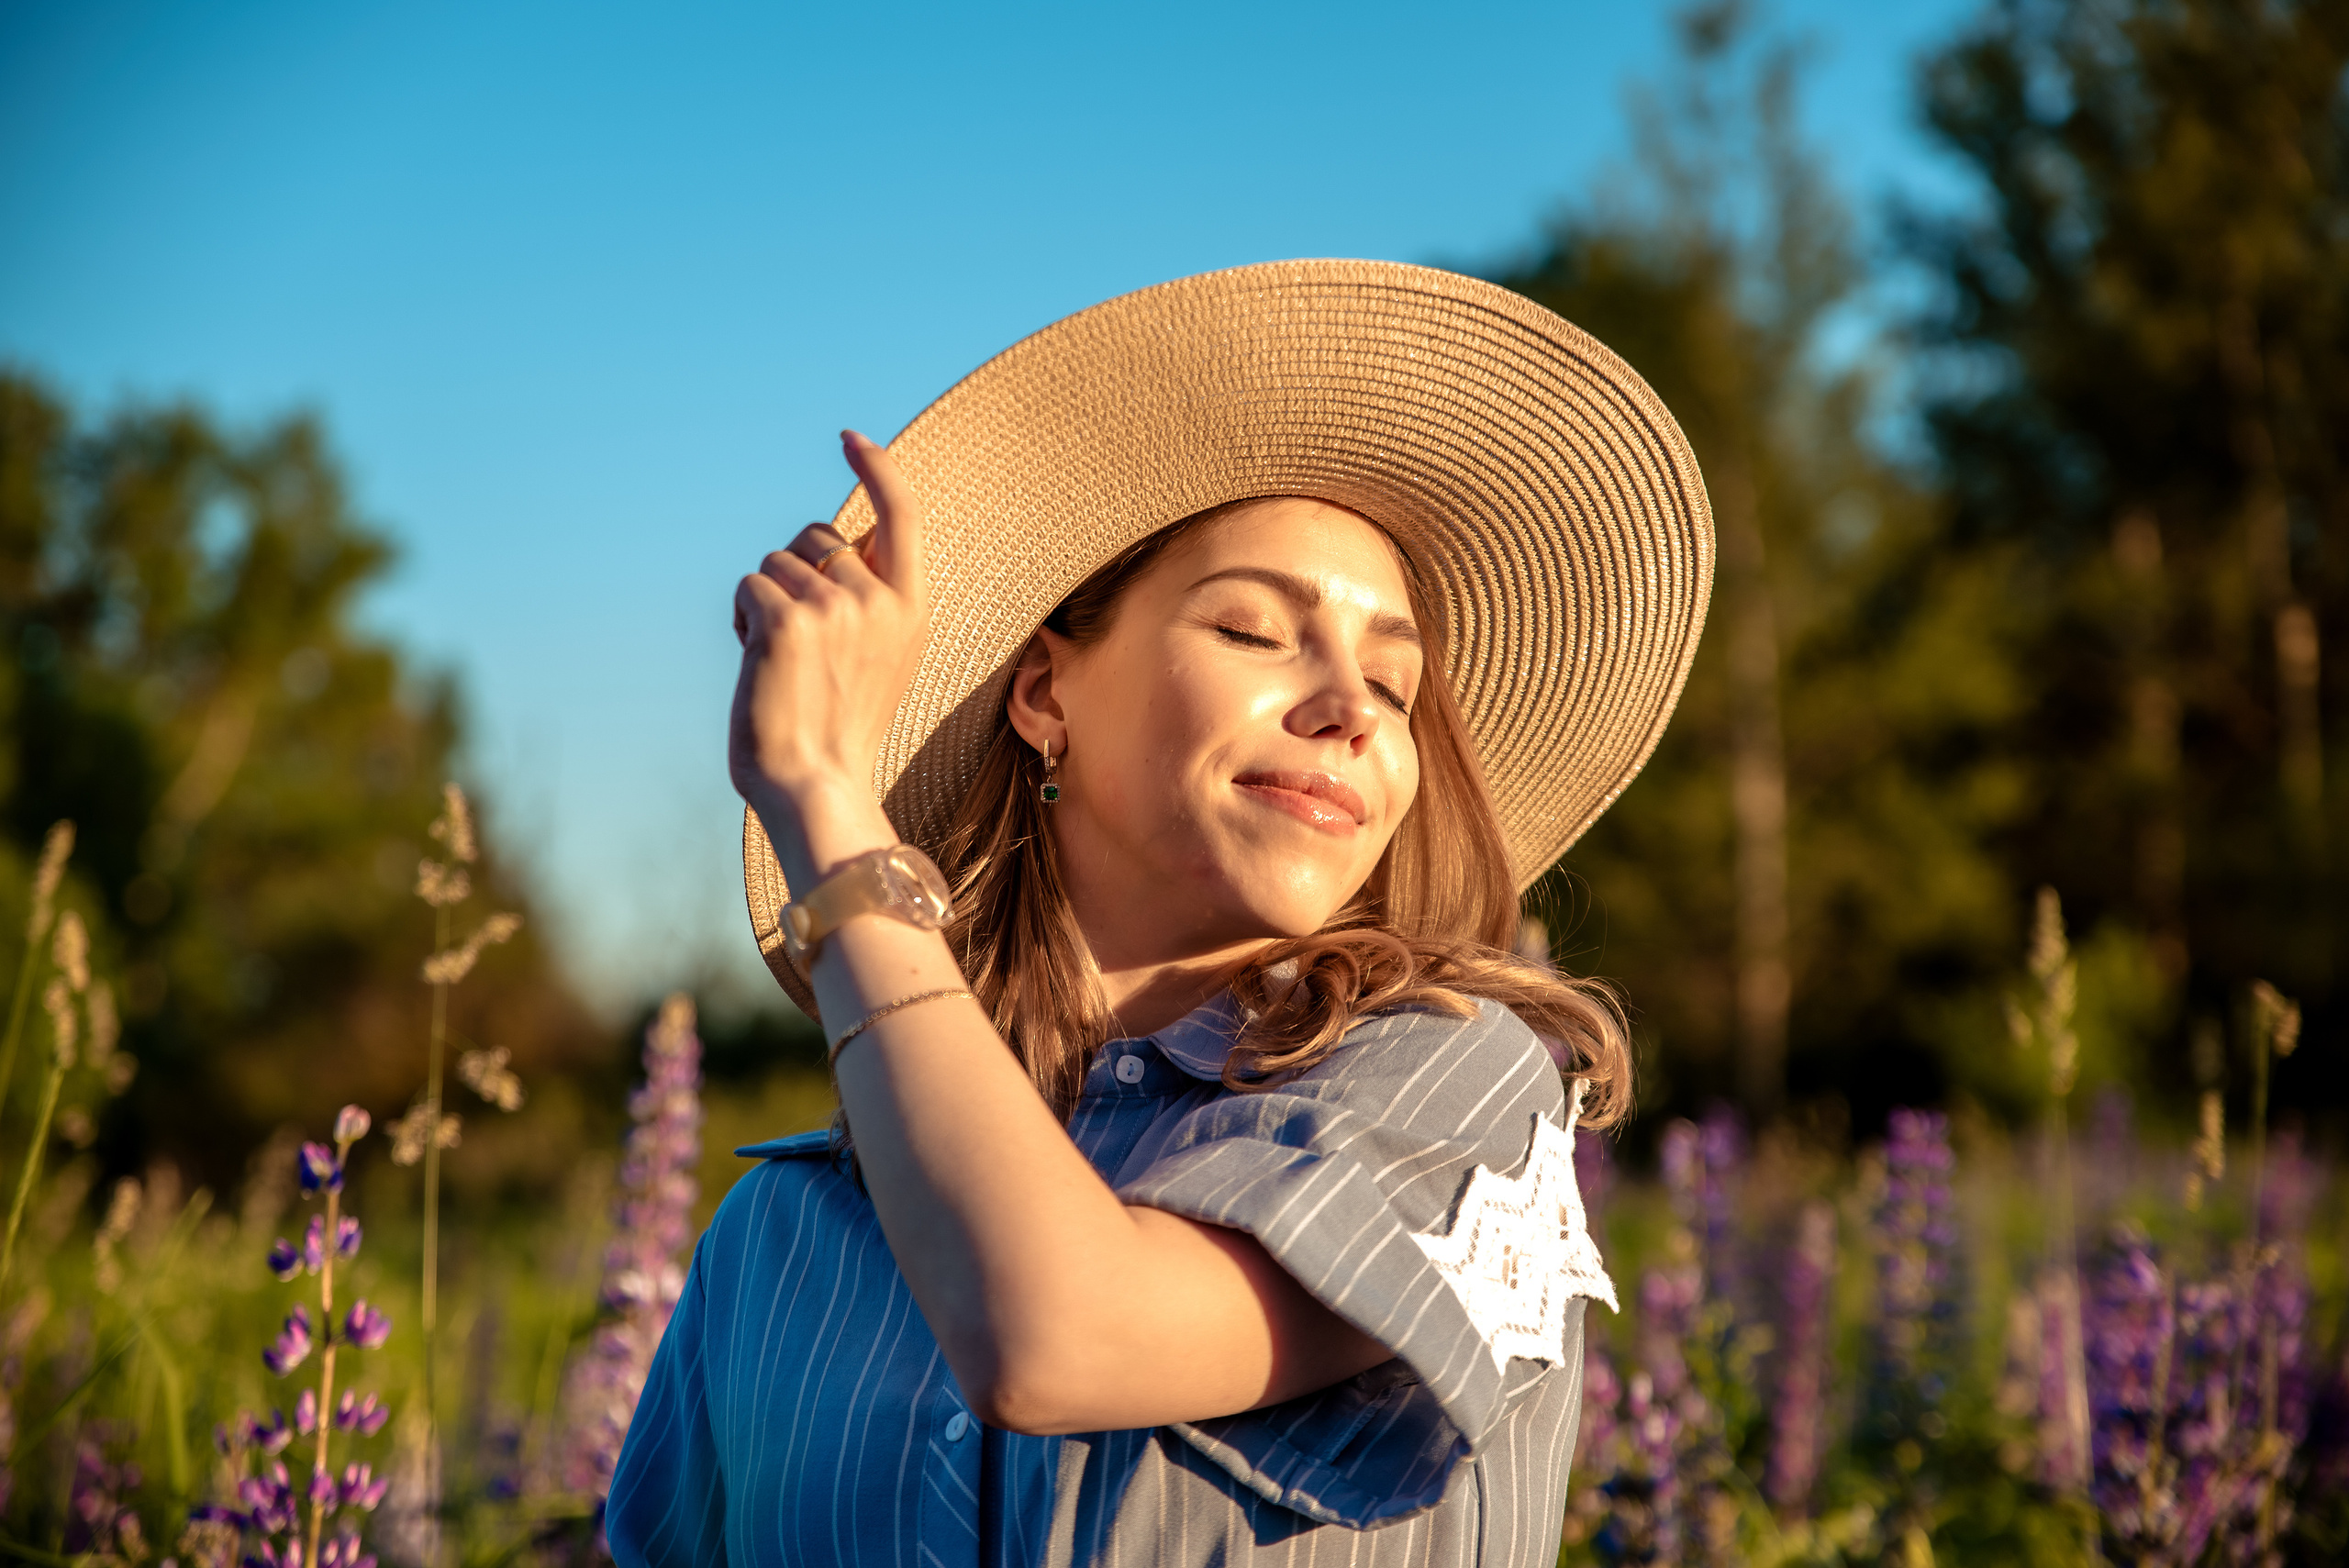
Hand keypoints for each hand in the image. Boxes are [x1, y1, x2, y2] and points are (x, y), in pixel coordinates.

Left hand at [729, 431, 929, 884]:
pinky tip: (757, 665)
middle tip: (798, 642)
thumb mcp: (880, 657)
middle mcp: (879, 600)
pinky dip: (741, 620)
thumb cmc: (837, 728)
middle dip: (792, 574)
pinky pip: (748, 587)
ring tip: (780, 662)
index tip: (850, 439)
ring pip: (775, 564)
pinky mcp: (786, 620)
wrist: (815, 784)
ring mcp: (835, 607)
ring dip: (764, 603)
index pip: (901, 514)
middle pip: (815, 538)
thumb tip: (846, 544)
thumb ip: (873, 600)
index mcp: (910, 609)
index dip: (878, 469)